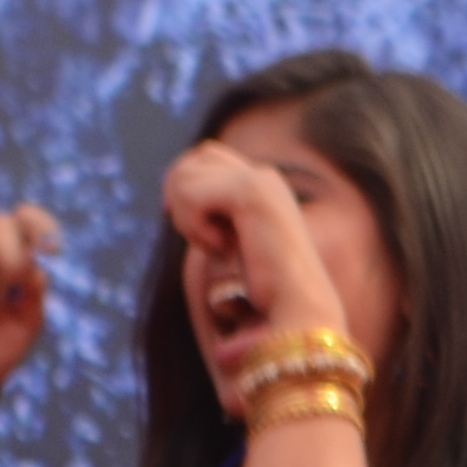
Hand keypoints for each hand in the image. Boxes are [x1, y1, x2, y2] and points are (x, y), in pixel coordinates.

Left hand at [160, 141, 337, 341]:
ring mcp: (260, 180)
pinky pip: (191, 195)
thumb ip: (210, 217)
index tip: (175, 217)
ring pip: (186, 178)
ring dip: (187, 220)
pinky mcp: (251, 191)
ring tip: (217, 246)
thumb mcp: (230, 245)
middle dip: (180, 200)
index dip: (182, 183)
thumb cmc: (266, 293)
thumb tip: (167, 198)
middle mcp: (264, 176)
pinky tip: (222, 248)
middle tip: (203, 239)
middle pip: (193, 162)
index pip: (205, 157)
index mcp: (265, 186)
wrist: (299, 310)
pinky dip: (195, 227)